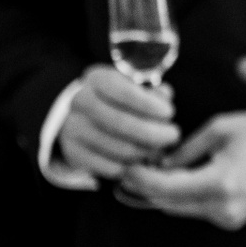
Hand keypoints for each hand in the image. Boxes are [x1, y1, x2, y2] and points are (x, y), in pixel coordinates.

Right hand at [57, 65, 178, 179]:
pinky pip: (108, 166)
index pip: (125, 92)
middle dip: (154, 132)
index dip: (150, 105)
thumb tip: (165, 96)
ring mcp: (73, 127)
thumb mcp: (134, 88)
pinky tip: (139, 161)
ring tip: (158, 149)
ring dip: (144, 151)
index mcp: (97, 79)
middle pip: (121, 122)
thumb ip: (152, 92)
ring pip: (117, 147)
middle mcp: (81, 101)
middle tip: (172, 136)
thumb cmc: (119, 100)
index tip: (169, 113)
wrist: (82, 117)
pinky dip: (129, 167)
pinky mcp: (73, 152)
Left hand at [120, 111, 245, 229]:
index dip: (138, 180)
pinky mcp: (234, 220)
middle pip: (168, 205)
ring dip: (165, 193)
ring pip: (180, 210)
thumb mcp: (220, 129)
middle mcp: (224, 209)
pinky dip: (184, 196)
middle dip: (147, 188)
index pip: (164, 190)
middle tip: (132, 169)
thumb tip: (159, 164)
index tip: (124, 168)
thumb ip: (185, 150)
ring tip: (153, 171)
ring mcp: (230, 219)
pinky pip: (198, 211)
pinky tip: (180, 178)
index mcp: (220, 184)